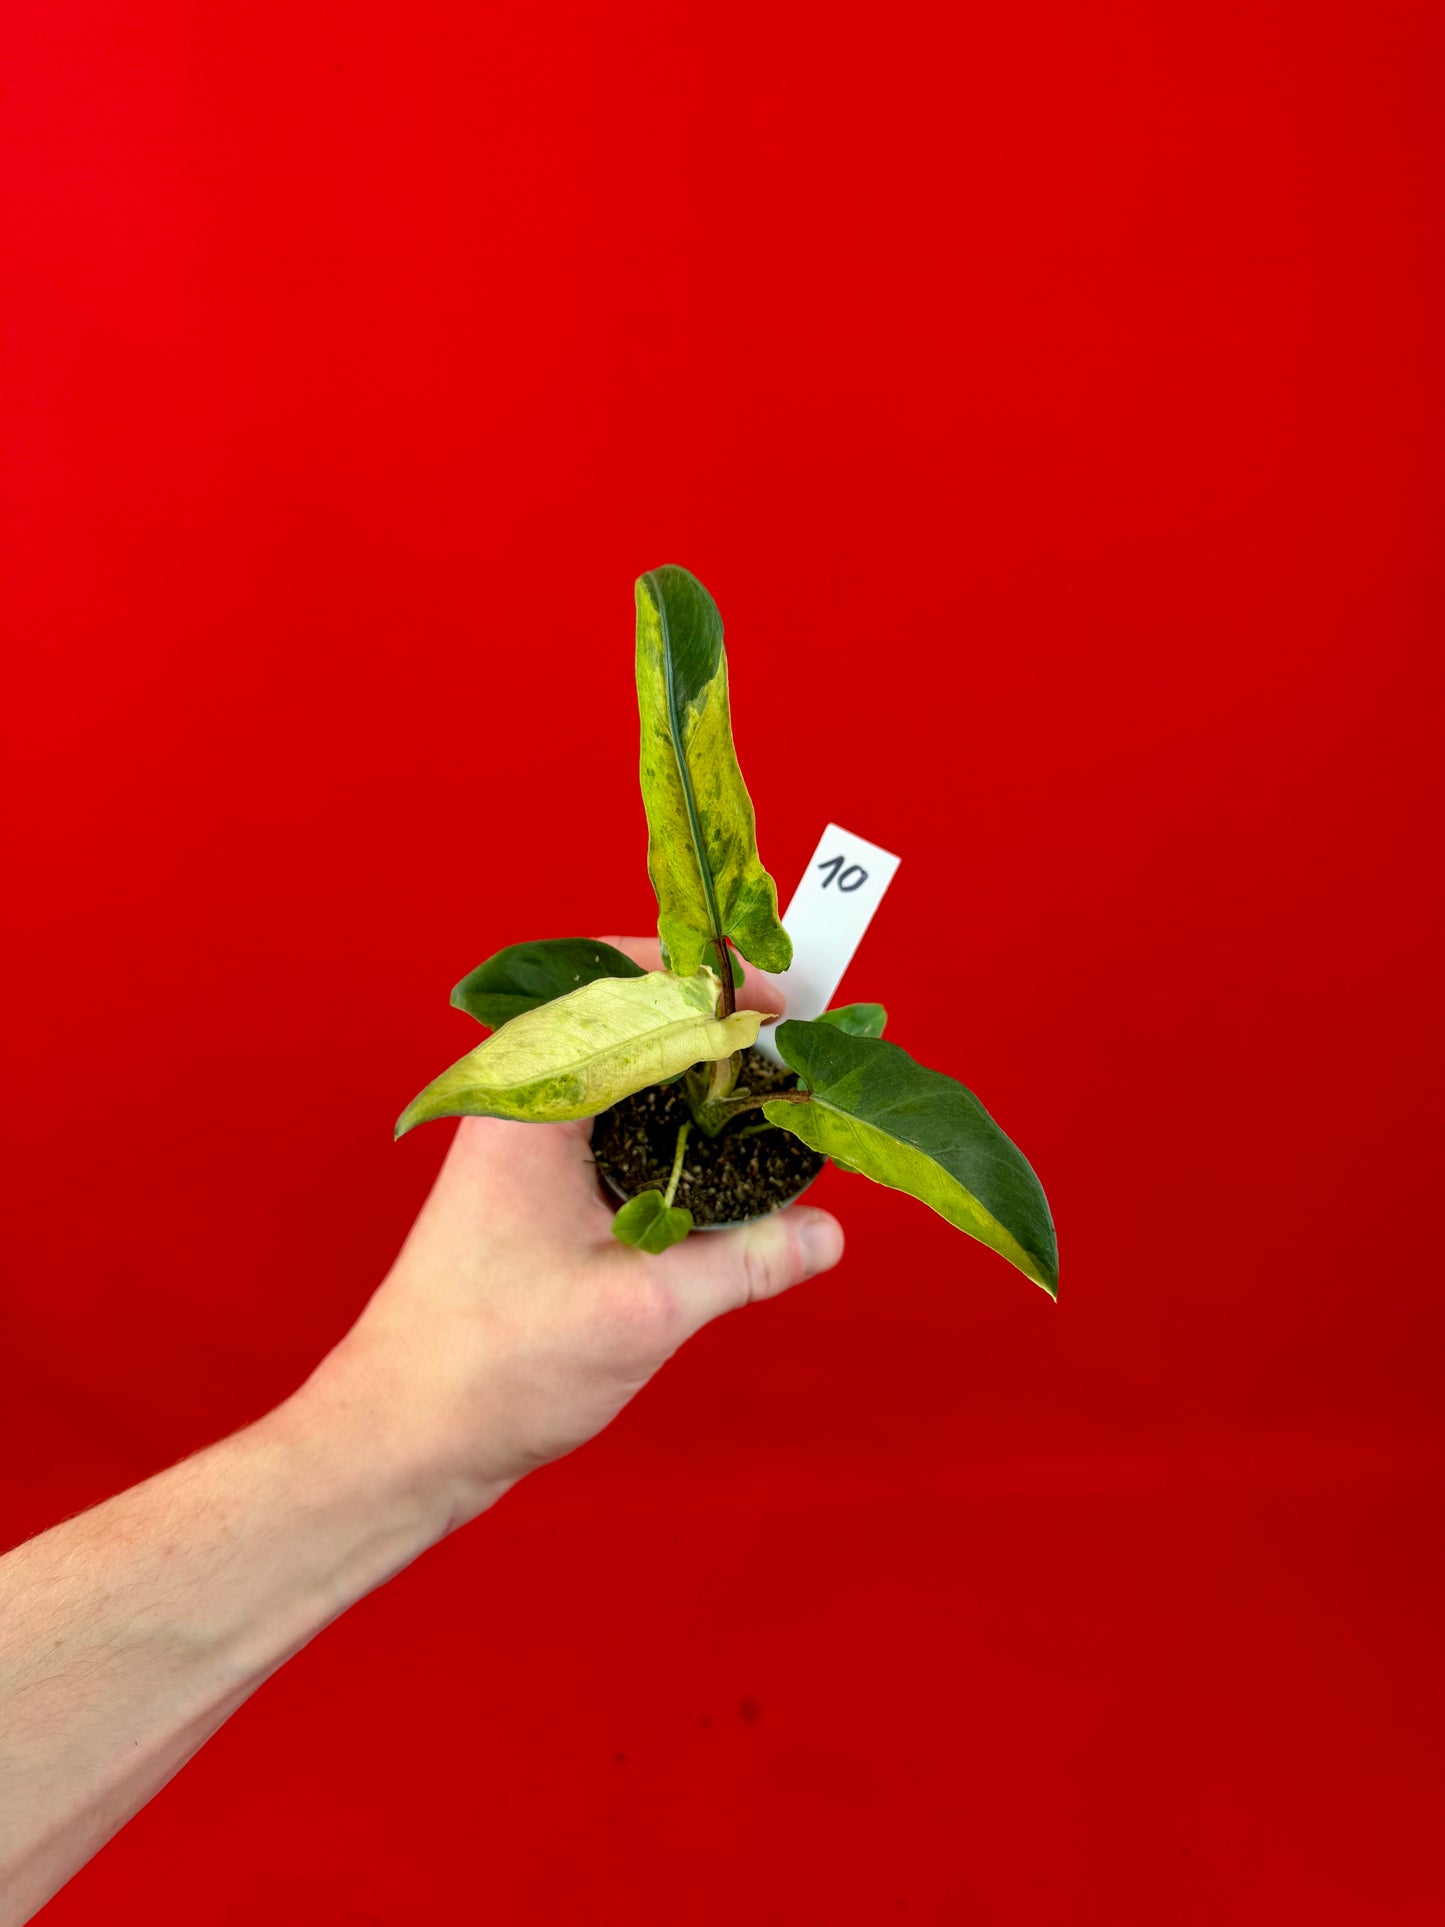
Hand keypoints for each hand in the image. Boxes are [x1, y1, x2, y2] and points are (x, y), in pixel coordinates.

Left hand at [304, 938, 844, 1520]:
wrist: (402, 1437)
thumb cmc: (492, 1366)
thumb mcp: (642, 1309)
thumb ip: (743, 1261)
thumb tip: (825, 1231)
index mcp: (532, 1101)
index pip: (630, 990)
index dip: (714, 986)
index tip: (787, 1008)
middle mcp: (524, 1104)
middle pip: (632, 1021)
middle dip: (717, 1029)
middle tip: (795, 1058)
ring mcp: (527, 1146)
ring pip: (627, 1076)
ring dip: (698, 1081)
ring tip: (773, 1105)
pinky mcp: (537, 1188)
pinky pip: (617, 1127)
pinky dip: (674, 1130)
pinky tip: (724, 1166)